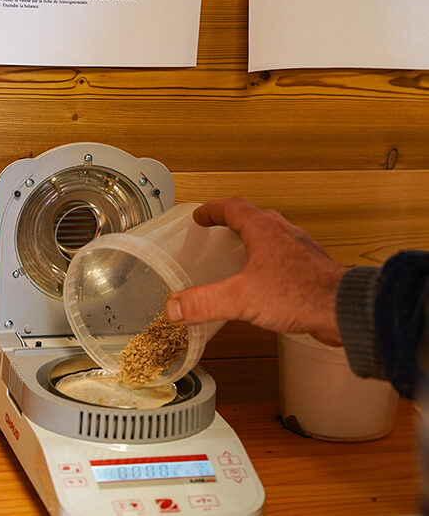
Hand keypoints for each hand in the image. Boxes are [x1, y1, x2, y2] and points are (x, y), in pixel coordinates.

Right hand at [164, 197, 346, 345]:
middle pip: (254, 217)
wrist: (344, 310)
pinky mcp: (309, 270)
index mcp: (264, 230)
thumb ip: (204, 302)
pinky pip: (283, 257)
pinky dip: (267, 261)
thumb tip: (174, 307)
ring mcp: (299, 251)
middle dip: (232, 221)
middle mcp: (283, 234)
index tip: (200, 216)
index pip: (233, 208)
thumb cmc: (302, 295)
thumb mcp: (241, 298)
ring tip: (237, 255)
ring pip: (271, 236)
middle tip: (217, 230)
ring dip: (252, 240)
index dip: (213, 210)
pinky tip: (262, 283)